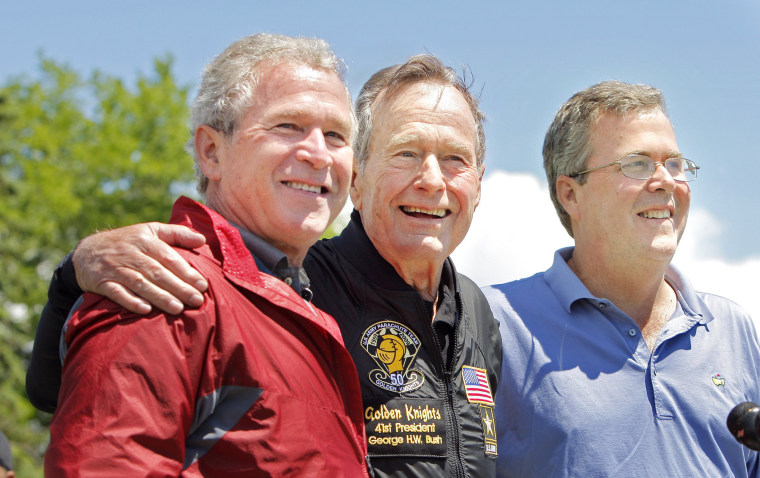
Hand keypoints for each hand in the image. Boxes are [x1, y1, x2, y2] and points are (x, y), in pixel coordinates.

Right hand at [72, 223, 207, 314]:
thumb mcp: (150, 230)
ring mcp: (115, 268)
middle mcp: (131, 253)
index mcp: (145, 240)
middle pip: (157, 272)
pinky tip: (145, 310)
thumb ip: (177, 234)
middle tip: (197, 300)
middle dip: (178, 287)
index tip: (202, 284)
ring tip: (178, 308)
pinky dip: (130, 301)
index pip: (169, 257)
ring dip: (159, 297)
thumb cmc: (128, 242)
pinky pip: (116, 293)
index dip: (186, 271)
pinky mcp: (101, 282)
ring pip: (140, 283)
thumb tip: (203, 240)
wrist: (86, 251)